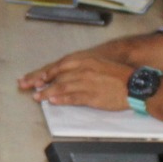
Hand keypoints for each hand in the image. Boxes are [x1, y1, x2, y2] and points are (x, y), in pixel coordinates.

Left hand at [18, 53, 135, 110]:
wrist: (135, 84)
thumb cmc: (118, 74)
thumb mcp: (98, 64)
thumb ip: (81, 68)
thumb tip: (66, 74)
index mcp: (85, 60)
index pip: (59, 65)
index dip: (45, 73)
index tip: (33, 78)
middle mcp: (83, 70)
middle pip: (57, 76)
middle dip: (40, 82)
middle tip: (28, 87)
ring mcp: (87, 83)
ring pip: (62, 87)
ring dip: (47, 92)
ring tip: (38, 97)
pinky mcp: (92, 96)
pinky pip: (73, 98)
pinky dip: (61, 99)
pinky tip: (53, 101)